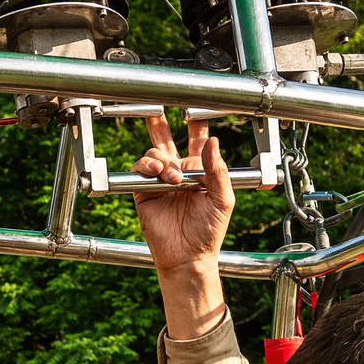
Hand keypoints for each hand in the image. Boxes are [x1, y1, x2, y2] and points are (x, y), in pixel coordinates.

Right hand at [131, 114, 236, 277]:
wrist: (189, 256)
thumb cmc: (209, 231)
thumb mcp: (223, 198)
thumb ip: (217, 170)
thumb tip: (213, 142)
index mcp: (199, 171)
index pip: (197, 140)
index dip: (196, 124)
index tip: (195, 109)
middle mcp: (178, 172)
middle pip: (167, 139)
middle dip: (160, 123)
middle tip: (157, 108)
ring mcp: (159, 181)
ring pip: (154, 153)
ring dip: (162, 159)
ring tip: (172, 177)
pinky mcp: (144, 192)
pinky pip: (140, 170)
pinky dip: (147, 166)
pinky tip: (157, 173)